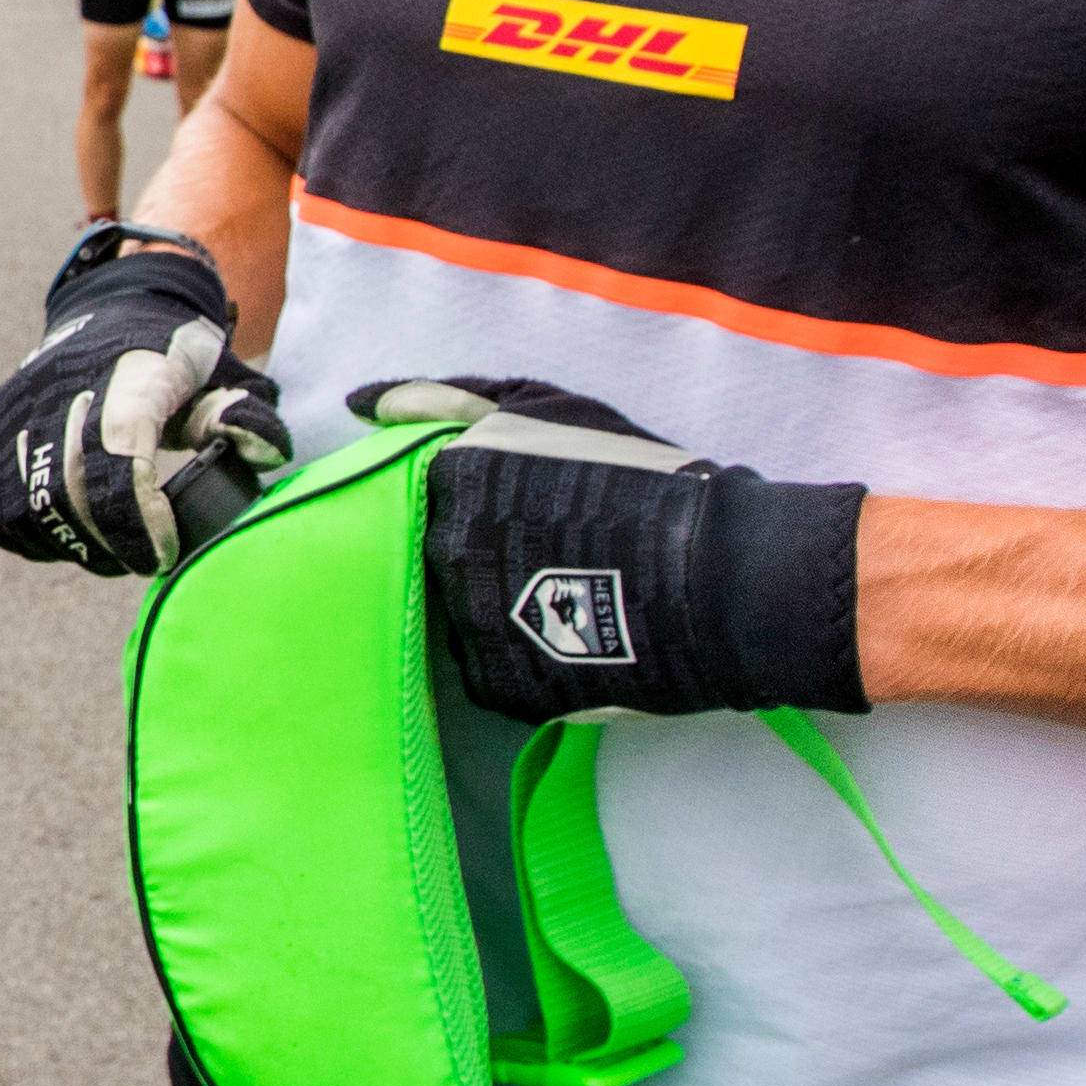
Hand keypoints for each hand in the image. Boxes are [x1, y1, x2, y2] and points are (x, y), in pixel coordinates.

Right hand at [0, 225, 290, 575]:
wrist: (110, 312)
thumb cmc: (174, 358)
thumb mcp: (221, 377)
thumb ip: (244, 418)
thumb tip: (269, 454)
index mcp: (125, 372)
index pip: (118, 450)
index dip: (138, 514)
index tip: (166, 551)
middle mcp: (58, 386)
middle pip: (67, 490)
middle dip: (110, 543)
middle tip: (146, 559)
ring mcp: (13, 408)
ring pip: (26, 506)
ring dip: (71, 544)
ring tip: (111, 551)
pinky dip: (29, 535)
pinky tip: (67, 537)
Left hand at [352, 378, 866, 725]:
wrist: (720, 579)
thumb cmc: (640, 477)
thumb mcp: (547, 406)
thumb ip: (446, 397)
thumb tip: (365, 403)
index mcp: (447, 481)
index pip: (417, 494)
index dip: (465, 503)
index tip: (512, 508)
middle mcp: (443, 555)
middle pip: (433, 557)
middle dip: (477, 555)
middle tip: (544, 552)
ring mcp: (467, 627)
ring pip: (457, 617)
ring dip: (493, 608)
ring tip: (565, 596)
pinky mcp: (498, 688)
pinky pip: (490, 669)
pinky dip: (520, 656)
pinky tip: (570, 637)